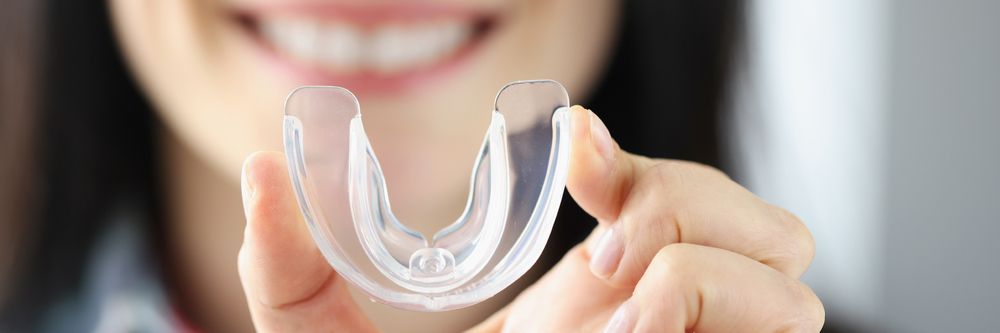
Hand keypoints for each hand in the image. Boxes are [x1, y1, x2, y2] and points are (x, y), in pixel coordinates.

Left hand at [237, 106, 823, 331]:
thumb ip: (296, 277)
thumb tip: (263, 171)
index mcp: (585, 312)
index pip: (663, 203)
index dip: (635, 163)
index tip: (575, 151)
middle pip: (751, 222)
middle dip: (679, 206)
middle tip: (595, 254)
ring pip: (786, 277)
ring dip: (701, 265)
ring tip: (615, 309)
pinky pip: (782, 329)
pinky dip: (714, 307)